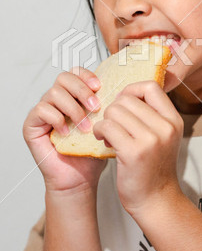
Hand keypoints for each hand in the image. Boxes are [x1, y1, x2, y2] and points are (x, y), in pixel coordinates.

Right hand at [23, 67, 106, 193]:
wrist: (80, 178)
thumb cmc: (92, 153)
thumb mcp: (105, 124)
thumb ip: (107, 104)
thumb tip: (120, 87)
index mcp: (73, 96)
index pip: (75, 72)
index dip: (86, 75)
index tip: (100, 87)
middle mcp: (57, 100)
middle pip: (64, 77)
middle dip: (82, 90)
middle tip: (96, 108)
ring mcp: (43, 111)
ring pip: (53, 92)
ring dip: (73, 109)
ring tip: (84, 127)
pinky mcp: (32, 125)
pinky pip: (41, 109)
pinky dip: (57, 119)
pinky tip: (67, 132)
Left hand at [93, 81, 183, 214]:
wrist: (156, 201)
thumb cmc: (154, 168)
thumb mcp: (163, 137)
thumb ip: (151, 115)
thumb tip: (127, 93)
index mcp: (173, 120)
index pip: (151, 87)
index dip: (132, 90)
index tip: (124, 103)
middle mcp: (165, 127)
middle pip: (128, 99)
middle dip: (114, 109)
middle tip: (113, 123)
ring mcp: (151, 140)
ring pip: (115, 111)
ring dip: (105, 120)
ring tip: (108, 133)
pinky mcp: (133, 152)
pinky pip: (107, 126)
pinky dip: (100, 131)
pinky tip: (103, 140)